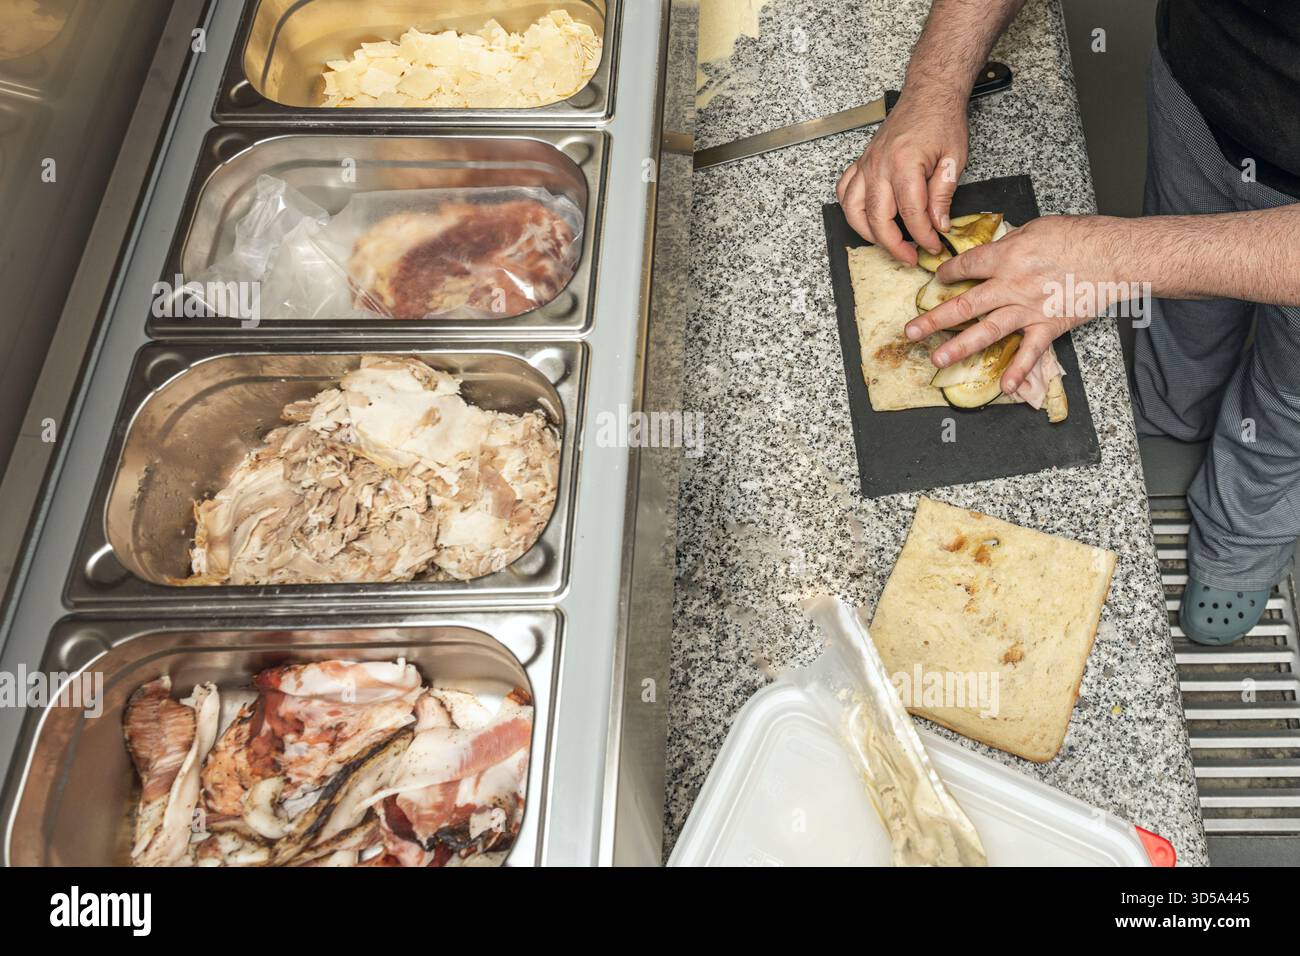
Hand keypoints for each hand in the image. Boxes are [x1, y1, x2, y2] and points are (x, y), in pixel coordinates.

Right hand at [836, 87, 968, 265]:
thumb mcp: (954, 159)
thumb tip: (938, 224)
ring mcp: (867, 164)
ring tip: (886, 242)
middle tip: (910, 256)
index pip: (911, 213)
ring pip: (854, 209)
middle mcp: (880, 166)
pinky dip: (850, 209)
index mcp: (905, 165)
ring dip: (867, 232)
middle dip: (893, 244)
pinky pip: (845, 191)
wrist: (928, 94)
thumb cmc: (941, 120)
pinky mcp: (861, 162)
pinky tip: (864, 217)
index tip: (933, 246)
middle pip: (877, 218)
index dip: (922, 236)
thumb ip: (943, 195)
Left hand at [903, 215, 1130, 392]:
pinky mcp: (1049, 326)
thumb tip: (994, 251)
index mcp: (1006, 257)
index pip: (965, 268)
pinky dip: (1018, 371)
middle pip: (964, 305)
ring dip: (959, 347)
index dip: (946, 274)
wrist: (1116, 255)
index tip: (936, 281)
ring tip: (938, 359)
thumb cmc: (1081, 236)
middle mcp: (1011, 286)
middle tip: (911, 332)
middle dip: (933, 319)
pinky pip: (1030, 352)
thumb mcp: (1037, 228)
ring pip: (986, 331)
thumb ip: (1010, 244)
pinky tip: (1004, 386)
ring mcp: (1029, 309)